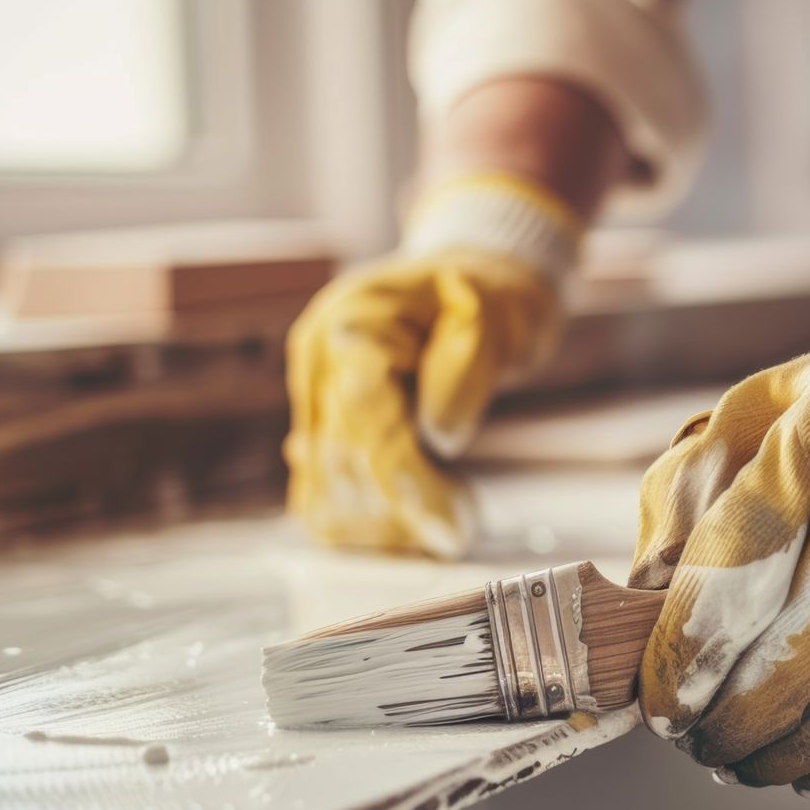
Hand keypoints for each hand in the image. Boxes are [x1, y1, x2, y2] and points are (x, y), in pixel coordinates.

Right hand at [285, 174, 576, 556]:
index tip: (448, 527)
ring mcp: (312, 397)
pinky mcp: (322, 430)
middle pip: (339, 462)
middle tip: (463, 529)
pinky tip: (415, 523)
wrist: (471, 280)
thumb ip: (468, 366)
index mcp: (351, 322)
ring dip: (382, 526)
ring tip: (447, 520)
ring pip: (323, 491)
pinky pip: (327, 494)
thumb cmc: (490, 292)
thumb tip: (440, 434)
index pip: (363, 414)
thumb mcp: (497, 312)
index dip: (403, 478)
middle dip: (400, 510)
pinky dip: (369, 522)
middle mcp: (317, 361)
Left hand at [630, 237, 809, 799]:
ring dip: (786, 758)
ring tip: (744, 760)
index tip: (658, 701)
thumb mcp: (759, 410)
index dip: (682, 658)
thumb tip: (645, 607)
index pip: (738, 569)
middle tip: (693, 741)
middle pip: (798, 658)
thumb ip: (689, 498)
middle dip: (727, 724)